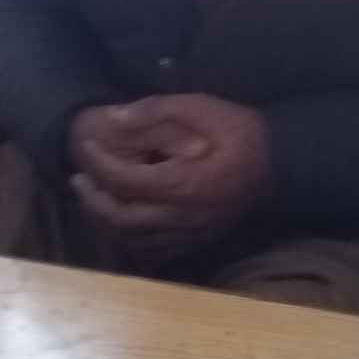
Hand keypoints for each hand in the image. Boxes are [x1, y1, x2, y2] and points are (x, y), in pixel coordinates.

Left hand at [70, 94, 270, 248]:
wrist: (280, 161)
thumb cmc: (239, 131)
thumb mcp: (200, 107)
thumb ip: (155, 111)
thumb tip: (114, 118)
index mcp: (181, 183)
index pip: (125, 180)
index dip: (98, 164)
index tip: (84, 148)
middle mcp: (181, 216)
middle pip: (122, 218)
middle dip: (94, 199)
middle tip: (78, 180)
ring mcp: (190, 233)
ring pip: (134, 240)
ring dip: (108, 222)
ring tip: (94, 200)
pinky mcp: (198, 239)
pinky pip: (155, 251)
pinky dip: (132, 240)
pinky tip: (124, 224)